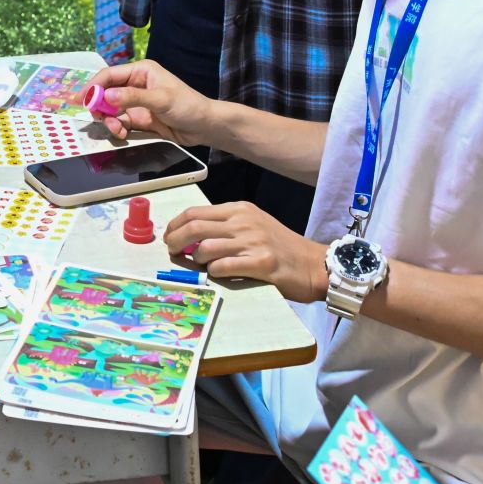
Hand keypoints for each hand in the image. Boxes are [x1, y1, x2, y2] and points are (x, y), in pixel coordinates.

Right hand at [88, 58, 215, 144]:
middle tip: (96, 117)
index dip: (94, 86)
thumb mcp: (160, 100)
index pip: (110, 75)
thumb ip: (132, 98)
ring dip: (108, 119)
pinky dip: (116, 128)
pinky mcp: (139, 118)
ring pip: (110, 109)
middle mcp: (136, 84)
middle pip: (106, 92)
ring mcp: (136, 102)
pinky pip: (119, 121)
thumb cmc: (188, 106)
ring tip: (115, 128)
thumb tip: (107, 96)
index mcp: (141, 71)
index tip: (81, 99)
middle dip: (99, 105)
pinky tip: (122, 133)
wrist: (204, 127)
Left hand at [165, 202, 324, 299]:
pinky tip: (218, 274)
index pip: (195, 212)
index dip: (175, 225)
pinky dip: (214, 272)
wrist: (314, 264)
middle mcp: (244, 221)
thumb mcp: (253, 225)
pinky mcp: (261, 263)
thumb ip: (225, 227)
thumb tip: (192, 237)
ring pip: (206, 248)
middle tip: (172, 252)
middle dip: (176, 241)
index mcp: (239, 209)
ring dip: (196, 260)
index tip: (169, 237)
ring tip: (200, 266)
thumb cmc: (281, 246)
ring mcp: (253, 241)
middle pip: (194, 227)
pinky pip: (223, 267)